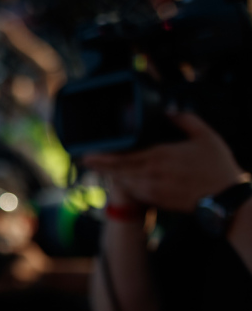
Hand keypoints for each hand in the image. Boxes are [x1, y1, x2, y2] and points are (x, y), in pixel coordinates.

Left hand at [84, 112, 245, 211]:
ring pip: (123, 181)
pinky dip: (124, 184)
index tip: (88, 151)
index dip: (103, 155)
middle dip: (99, 164)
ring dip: (110, 174)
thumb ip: (185, 120)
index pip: (123, 155)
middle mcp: (151, 174)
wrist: (224, 199)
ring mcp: (152, 189)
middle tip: (85, 159)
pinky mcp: (156, 200)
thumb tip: (169, 110)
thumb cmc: (217, 167)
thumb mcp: (205, 136)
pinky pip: (133, 191)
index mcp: (159, 156)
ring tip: (99, 166)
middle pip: (117, 169)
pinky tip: (120, 178)